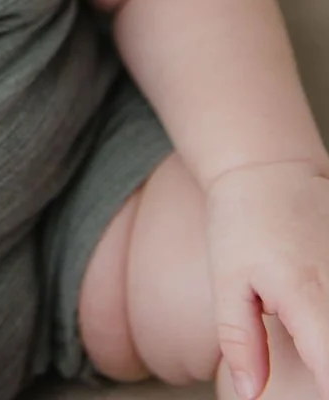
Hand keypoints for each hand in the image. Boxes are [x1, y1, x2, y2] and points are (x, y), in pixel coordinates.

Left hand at [206, 159, 328, 399]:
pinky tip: (320, 315)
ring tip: (311, 340)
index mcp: (306, 293)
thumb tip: (249, 395)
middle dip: (328, 372)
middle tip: (310, 370)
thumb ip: (240, 341)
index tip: (311, 393)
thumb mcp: (225, 281)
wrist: (268, 167)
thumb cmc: (240, 225)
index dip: (325, 392)